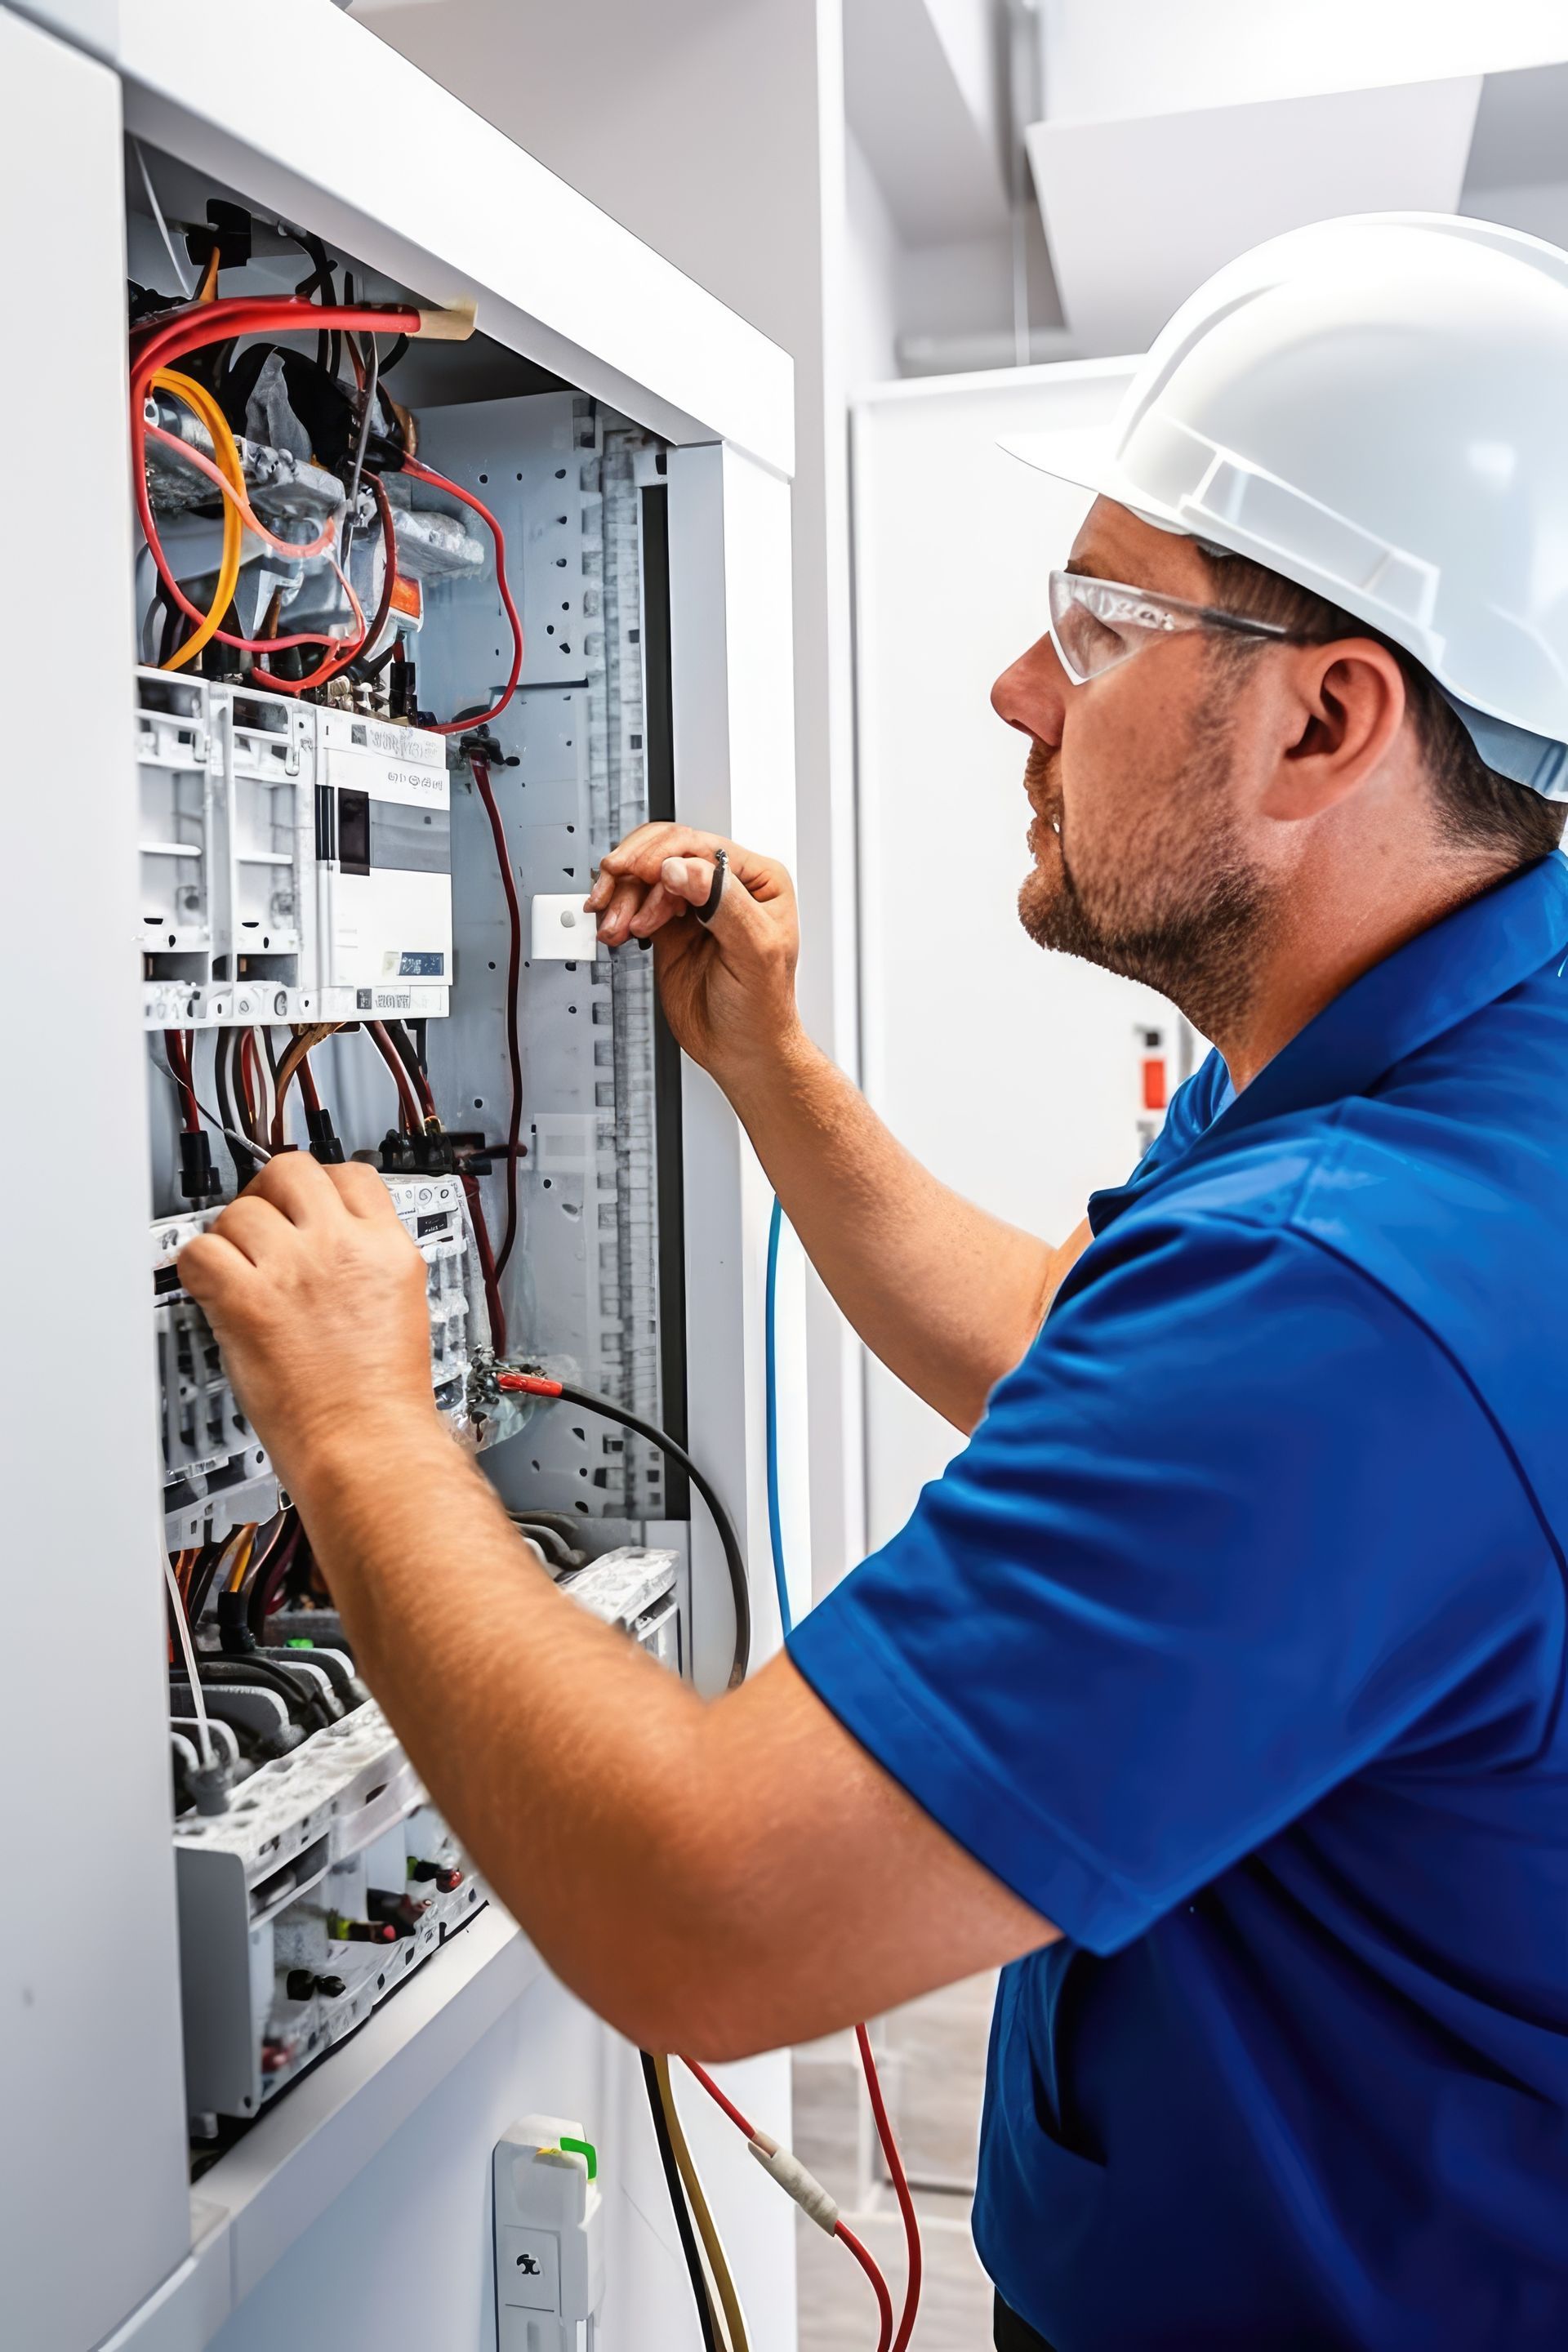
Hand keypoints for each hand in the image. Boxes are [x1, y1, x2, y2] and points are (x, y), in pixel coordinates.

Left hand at [178, 1155, 438, 1496]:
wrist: (368, 1444)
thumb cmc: (382, 1398)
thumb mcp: (400, 1306)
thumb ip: (367, 1263)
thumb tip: (331, 1246)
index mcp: (385, 1248)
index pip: (352, 1175)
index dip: (322, 1182)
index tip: (306, 1201)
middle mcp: (339, 1247)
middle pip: (292, 1171)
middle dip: (270, 1193)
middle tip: (262, 1223)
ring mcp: (292, 1269)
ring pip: (241, 1209)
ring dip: (232, 1237)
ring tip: (237, 1270)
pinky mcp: (247, 1299)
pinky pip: (201, 1252)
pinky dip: (197, 1268)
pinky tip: (212, 1291)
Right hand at [584, 825, 801, 1081]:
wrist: (741, 1050)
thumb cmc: (763, 1006)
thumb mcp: (754, 951)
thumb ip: (723, 903)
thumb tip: (682, 869)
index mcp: (758, 881)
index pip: (703, 848)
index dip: (665, 854)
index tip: (639, 872)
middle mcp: (725, 886)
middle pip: (667, 852)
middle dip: (635, 870)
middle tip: (613, 885)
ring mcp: (693, 904)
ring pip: (645, 876)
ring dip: (622, 894)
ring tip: (615, 924)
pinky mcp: (667, 926)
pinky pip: (635, 901)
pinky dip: (618, 909)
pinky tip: (614, 926)